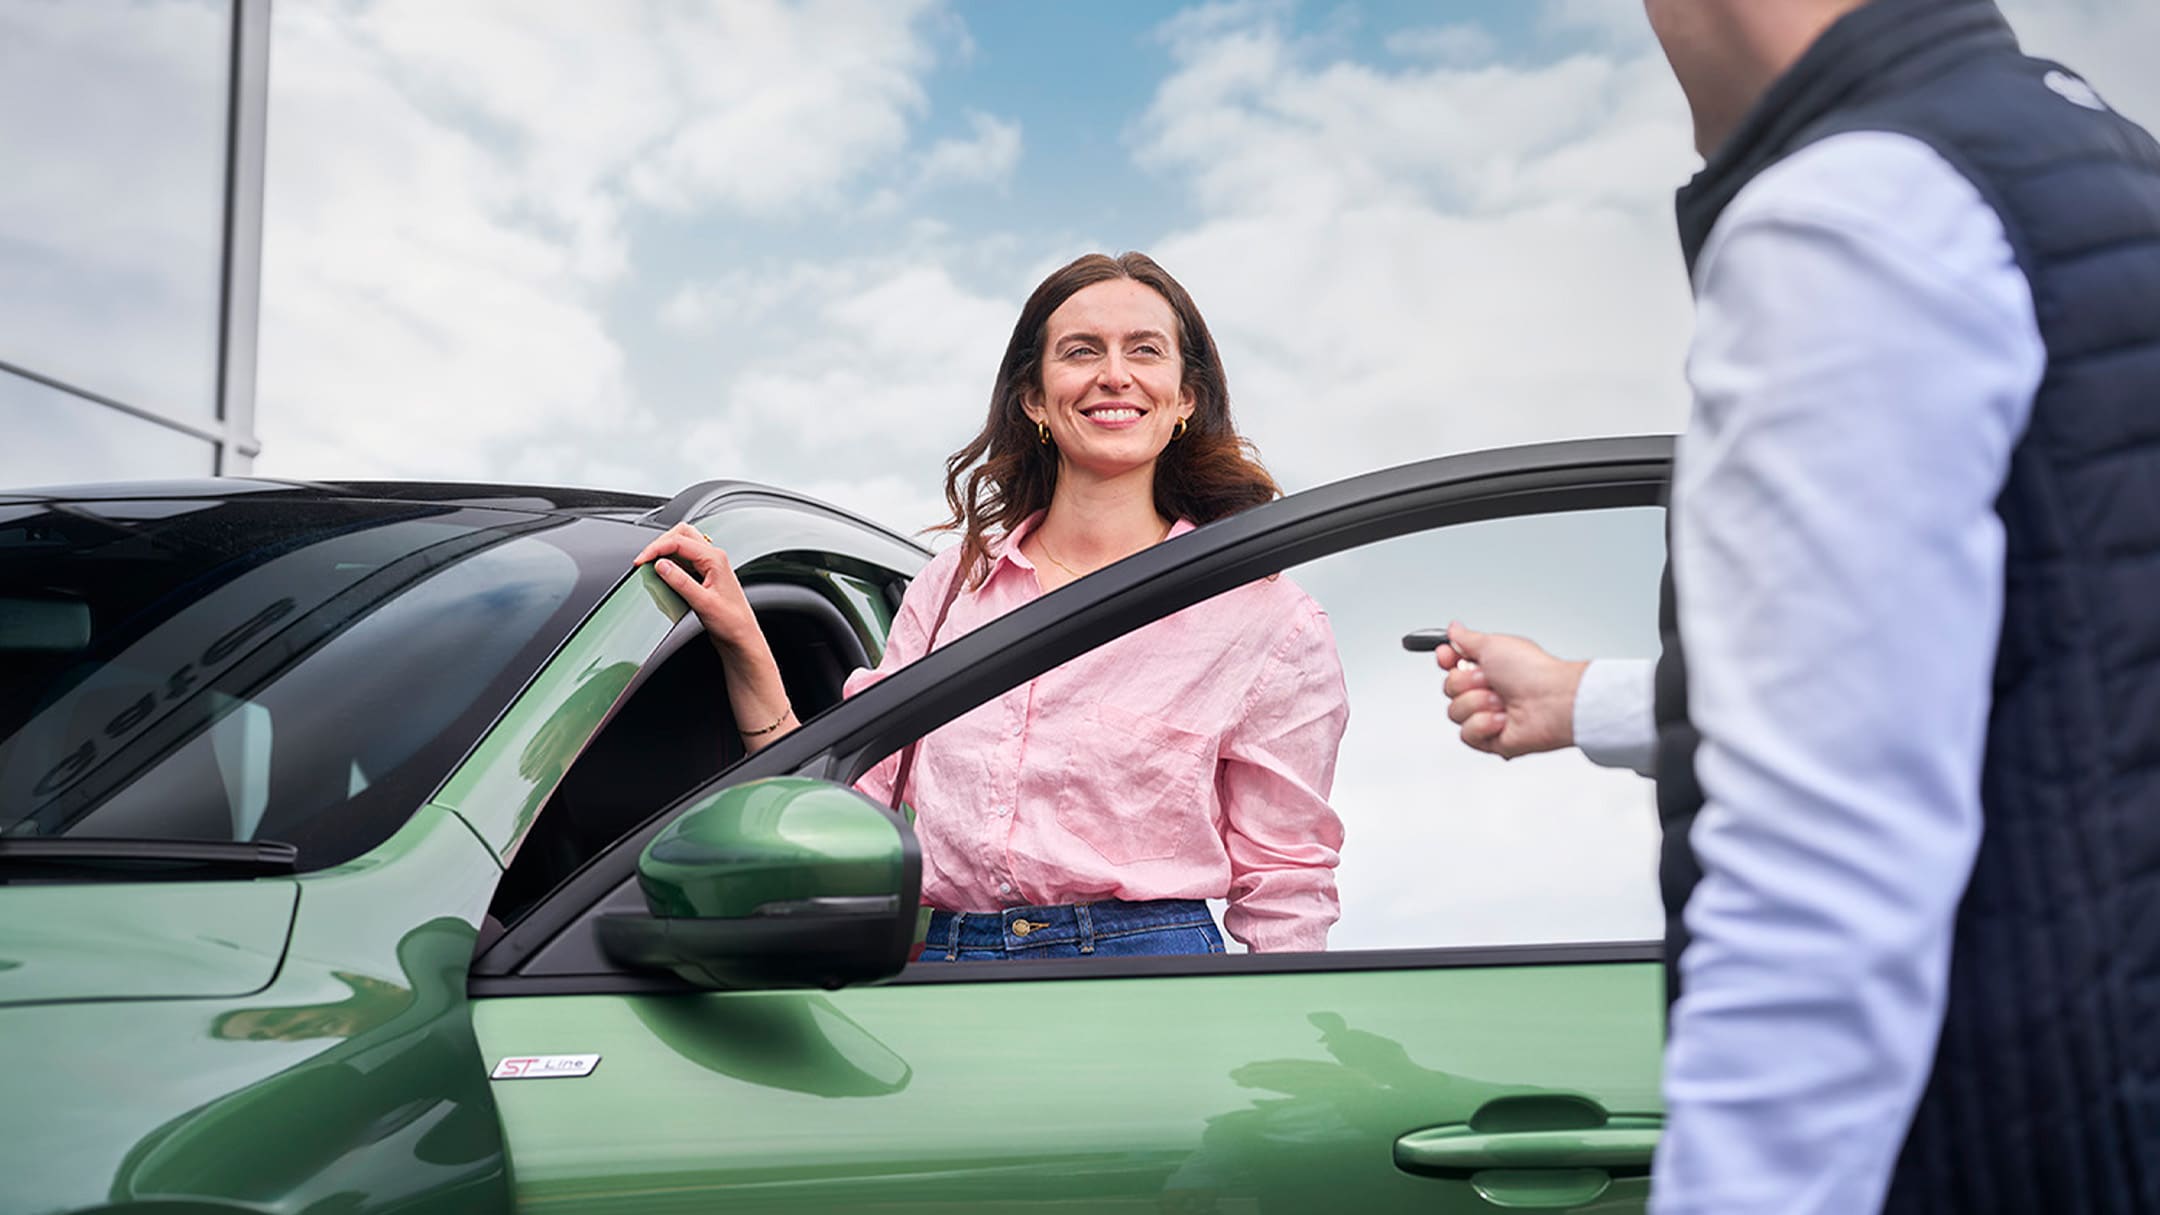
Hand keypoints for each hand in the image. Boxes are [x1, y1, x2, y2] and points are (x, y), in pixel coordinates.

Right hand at [633, 523, 758, 649]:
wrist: (741, 637)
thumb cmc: (732, 622)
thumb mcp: (703, 603)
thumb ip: (681, 582)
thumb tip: (661, 565)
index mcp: (715, 559)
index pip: (679, 541)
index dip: (656, 549)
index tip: (640, 561)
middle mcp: (713, 558)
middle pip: (681, 534)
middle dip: (660, 543)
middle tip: (644, 559)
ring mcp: (708, 566)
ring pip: (682, 545)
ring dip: (665, 551)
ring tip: (650, 565)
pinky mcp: (703, 576)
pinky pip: (683, 560)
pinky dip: (670, 563)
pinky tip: (663, 575)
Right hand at [1435, 621, 1586, 758]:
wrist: (1552, 701)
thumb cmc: (1532, 672)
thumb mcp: (1493, 644)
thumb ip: (1466, 638)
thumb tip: (1453, 629)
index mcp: (1487, 667)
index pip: (1451, 664)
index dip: (1446, 660)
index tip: (1447, 655)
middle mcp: (1486, 691)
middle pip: (1448, 688)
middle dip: (1466, 683)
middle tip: (1489, 680)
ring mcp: (1487, 715)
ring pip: (1454, 712)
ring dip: (1477, 704)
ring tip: (1502, 702)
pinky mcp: (1490, 739)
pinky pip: (1466, 734)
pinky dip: (1484, 724)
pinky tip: (1503, 720)